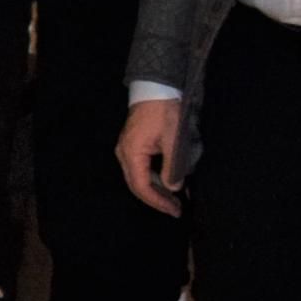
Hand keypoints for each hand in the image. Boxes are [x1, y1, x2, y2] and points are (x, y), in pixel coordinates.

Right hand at [117, 97, 184, 216]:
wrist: (155, 90)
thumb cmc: (164, 112)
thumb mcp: (173, 139)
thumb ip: (173, 165)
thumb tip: (174, 188)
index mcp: (131, 153)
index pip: (141, 186)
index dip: (157, 201)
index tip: (175, 210)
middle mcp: (124, 154)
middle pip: (137, 185)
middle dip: (156, 200)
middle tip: (176, 209)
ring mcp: (127, 151)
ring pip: (138, 179)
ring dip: (156, 191)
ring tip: (175, 199)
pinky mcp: (133, 147)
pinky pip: (141, 170)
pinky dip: (155, 180)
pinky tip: (168, 183)